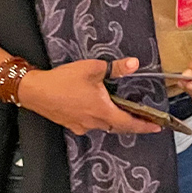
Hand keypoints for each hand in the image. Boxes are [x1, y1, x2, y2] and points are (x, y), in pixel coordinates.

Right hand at [18, 58, 162, 136]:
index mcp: (102, 111)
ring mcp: (80, 125)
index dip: (145, 126)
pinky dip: (100, 119)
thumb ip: (116, 68)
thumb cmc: (64, 80)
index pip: (129, 123)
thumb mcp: (93, 69)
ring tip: (125, 113)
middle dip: (133, 124)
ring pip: (104, 126)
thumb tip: (135, 64)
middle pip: (118, 126)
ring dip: (115, 121)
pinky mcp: (70, 124)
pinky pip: (90, 124)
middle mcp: (93, 123)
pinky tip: (98, 110)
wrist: (34, 90)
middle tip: (146, 120)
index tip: (157, 128)